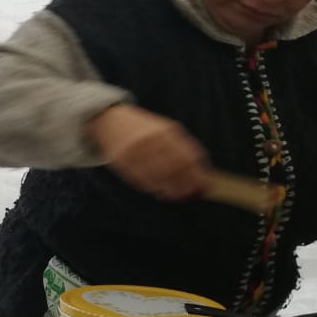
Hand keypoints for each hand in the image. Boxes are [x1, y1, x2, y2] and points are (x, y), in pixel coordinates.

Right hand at [88, 104, 210, 200]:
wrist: (110, 120)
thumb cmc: (142, 128)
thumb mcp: (165, 130)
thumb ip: (183, 147)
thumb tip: (201, 171)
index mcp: (165, 132)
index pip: (188, 157)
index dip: (199, 174)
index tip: (206, 185)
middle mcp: (150, 141)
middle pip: (175, 169)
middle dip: (187, 185)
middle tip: (194, 194)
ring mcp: (135, 151)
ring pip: (159, 177)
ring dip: (172, 189)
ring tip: (179, 196)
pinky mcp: (122, 161)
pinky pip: (141, 179)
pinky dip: (154, 188)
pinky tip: (161, 192)